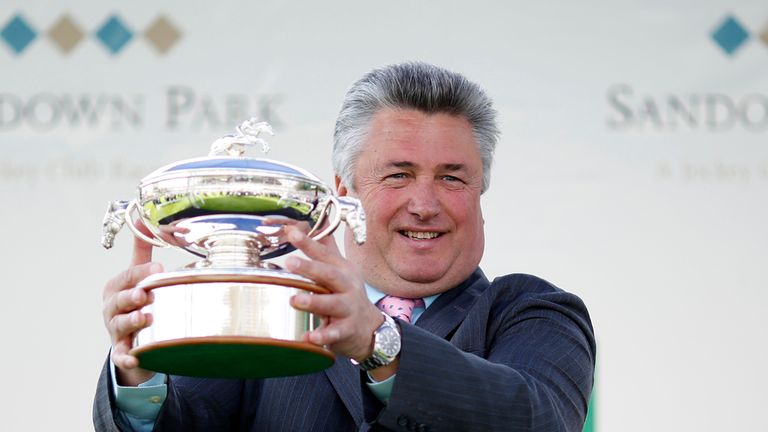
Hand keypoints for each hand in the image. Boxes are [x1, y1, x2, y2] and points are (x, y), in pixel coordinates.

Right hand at [102, 223, 162, 385]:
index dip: (142, 272)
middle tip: (146, 294)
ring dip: (132, 321)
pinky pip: (122, 355)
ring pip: (121, 325)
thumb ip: (141, 251)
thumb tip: (143, 219)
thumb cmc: (134, 301)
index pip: (128, 276)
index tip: (159, 268)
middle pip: (120, 300)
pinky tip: (135, 358)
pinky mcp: (122, 351)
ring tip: (147, 318)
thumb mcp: (135, 276)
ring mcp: (115, 330)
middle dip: (132, 296)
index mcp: (116, 287)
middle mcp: (112, 308)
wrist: (129, 339)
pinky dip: (127, 357)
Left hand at [284, 226, 383, 362]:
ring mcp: (348, 308)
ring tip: (294, 300)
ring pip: (332, 303)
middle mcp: (347, 286)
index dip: (309, 242)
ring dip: (314, 301)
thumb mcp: (340, 270)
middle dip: (311, 268)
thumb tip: (306, 224)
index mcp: (342, 269)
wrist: (369, 328)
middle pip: (329, 274)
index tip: (292, 233)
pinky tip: (308, 337)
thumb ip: (324, 248)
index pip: (324, 253)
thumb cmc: (347, 295)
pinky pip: (334, 332)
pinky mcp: (347, 329)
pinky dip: (322, 335)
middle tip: (290, 262)